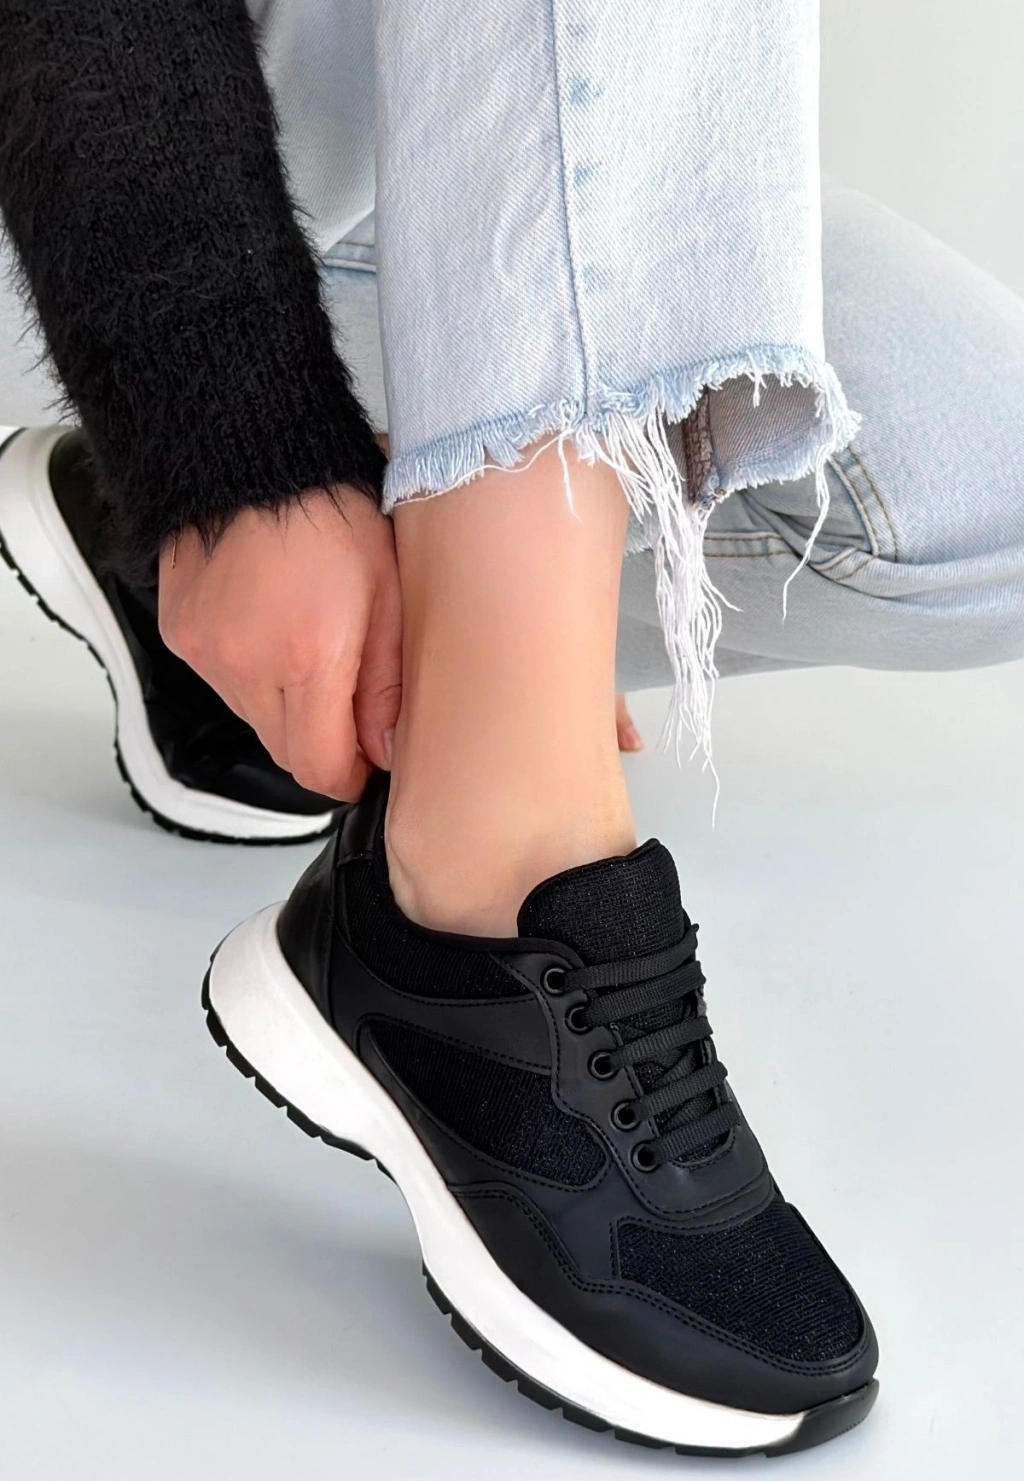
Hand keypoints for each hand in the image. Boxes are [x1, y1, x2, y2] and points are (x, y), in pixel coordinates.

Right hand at [159, 489, 400, 800]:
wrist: (257, 452)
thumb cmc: (332, 511)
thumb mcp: (389, 595)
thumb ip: (388, 685)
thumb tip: (385, 752)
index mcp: (308, 658)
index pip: (318, 767)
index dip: (348, 777)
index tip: (367, 764)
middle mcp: (246, 663)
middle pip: (285, 751)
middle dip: (321, 741)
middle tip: (349, 700)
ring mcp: (205, 650)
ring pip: (253, 718)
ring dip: (285, 705)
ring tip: (309, 644)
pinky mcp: (180, 633)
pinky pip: (222, 680)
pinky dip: (250, 671)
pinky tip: (271, 625)